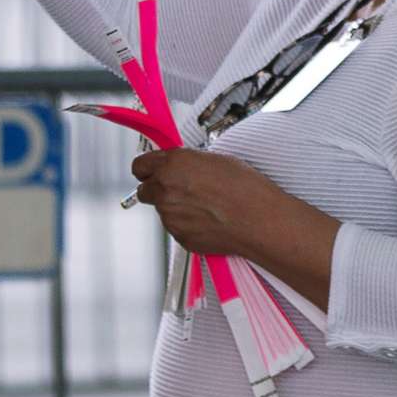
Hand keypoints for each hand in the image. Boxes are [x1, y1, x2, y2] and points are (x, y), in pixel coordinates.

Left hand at [129, 147, 286, 259]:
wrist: (257, 220)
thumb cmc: (244, 187)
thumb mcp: (215, 159)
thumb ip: (186, 162)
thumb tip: (179, 167)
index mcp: (171, 165)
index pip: (139, 166)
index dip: (147, 168)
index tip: (154, 170)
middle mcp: (164, 191)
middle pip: (144, 191)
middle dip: (157, 189)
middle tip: (179, 189)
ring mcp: (170, 217)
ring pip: (162, 210)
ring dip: (175, 207)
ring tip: (204, 205)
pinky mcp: (179, 237)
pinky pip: (176, 228)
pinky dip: (187, 224)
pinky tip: (208, 219)